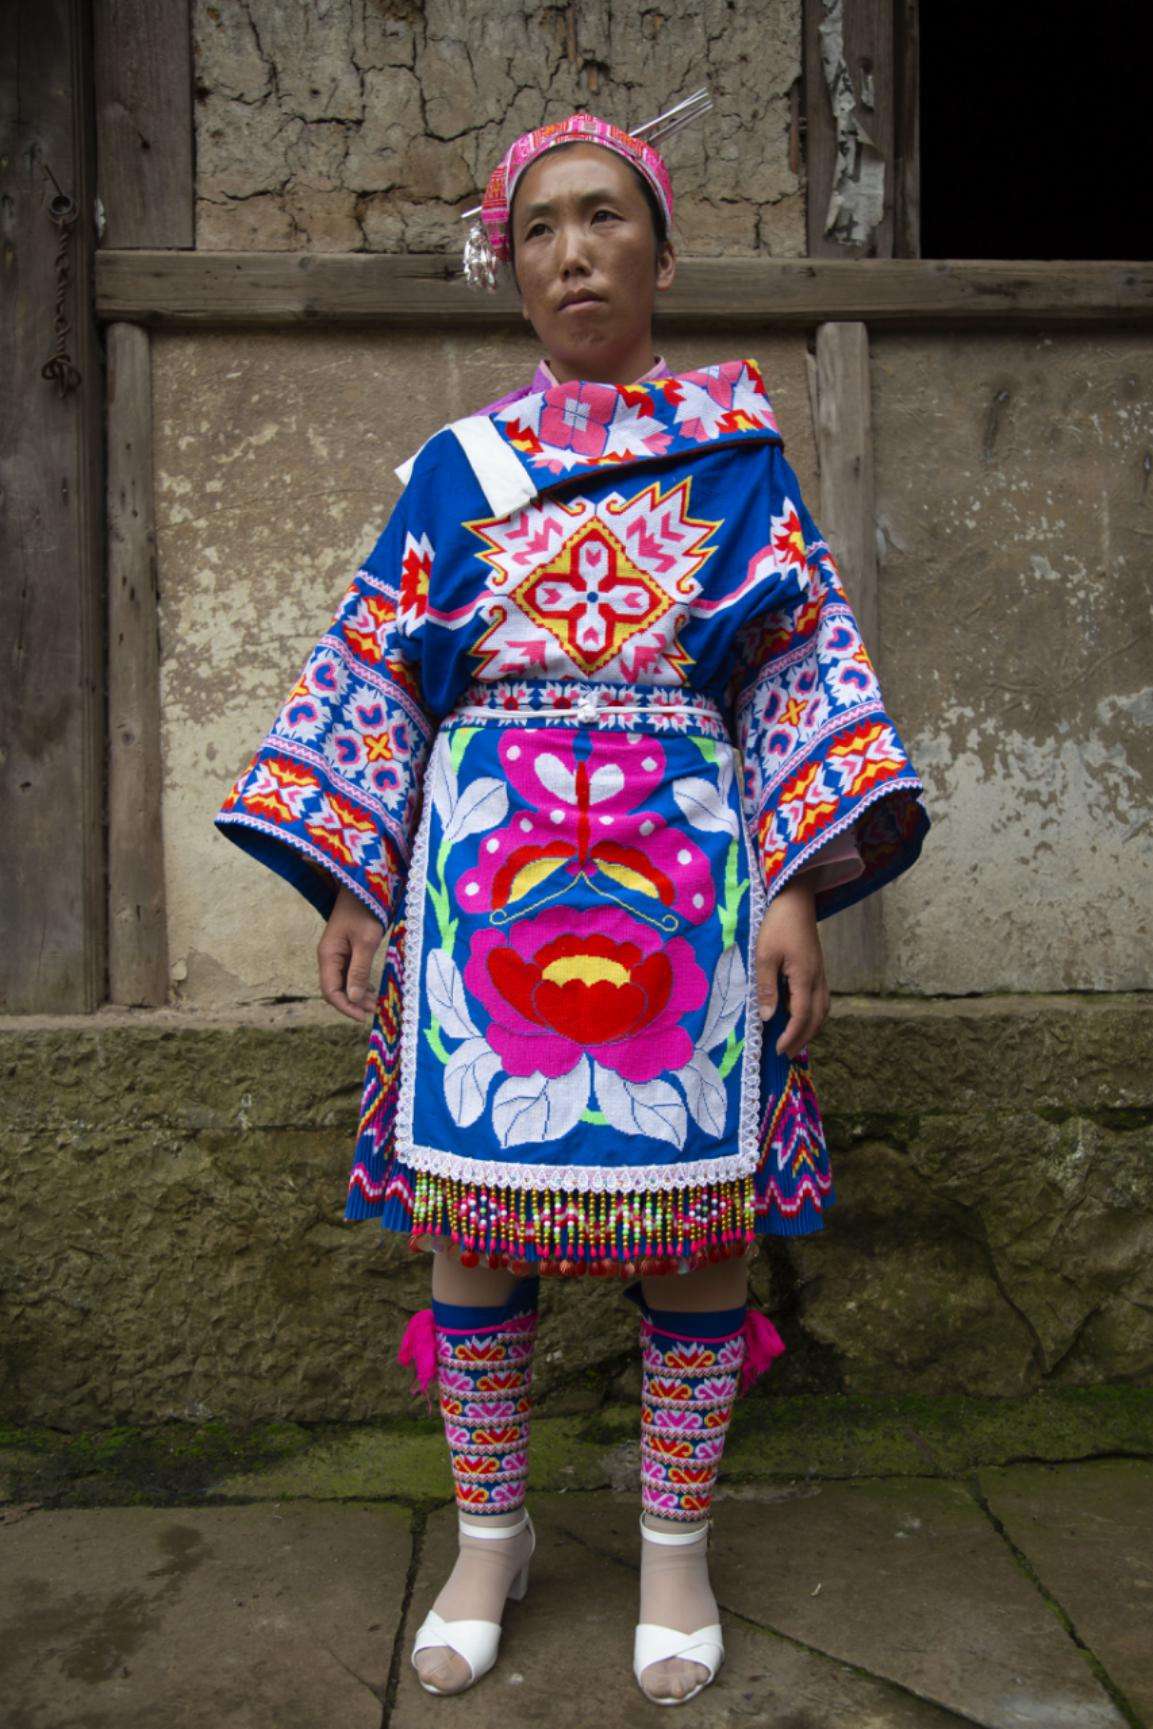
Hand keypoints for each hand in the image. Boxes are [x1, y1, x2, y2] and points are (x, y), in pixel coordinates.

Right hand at [317, 886, 384, 1022]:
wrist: (363, 886)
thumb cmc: (365, 911)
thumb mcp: (366, 942)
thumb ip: (359, 970)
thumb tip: (354, 999)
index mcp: (328, 955)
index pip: (330, 991)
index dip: (345, 1006)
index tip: (363, 1016)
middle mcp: (329, 957)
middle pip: (335, 989)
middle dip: (353, 1003)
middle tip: (375, 1010)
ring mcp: (337, 953)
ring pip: (343, 982)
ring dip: (358, 995)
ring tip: (377, 1003)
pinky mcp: (346, 950)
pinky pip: (350, 973)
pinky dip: (360, 983)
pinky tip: (373, 989)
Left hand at [754, 877, 829, 1059]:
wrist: (795, 899)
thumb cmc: (777, 924)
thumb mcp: (765, 955)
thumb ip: (767, 987)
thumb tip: (769, 1018)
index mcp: (805, 977)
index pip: (801, 1017)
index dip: (791, 1036)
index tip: (778, 1050)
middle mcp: (818, 979)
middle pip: (817, 1018)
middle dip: (803, 1038)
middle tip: (786, 1053)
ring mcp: (820, 973)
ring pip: (823, 1009)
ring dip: (810, 1028)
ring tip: (794, 1039)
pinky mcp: (817, 968)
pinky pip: (821, 999)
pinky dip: (812, 1014)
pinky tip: (798, 1015)